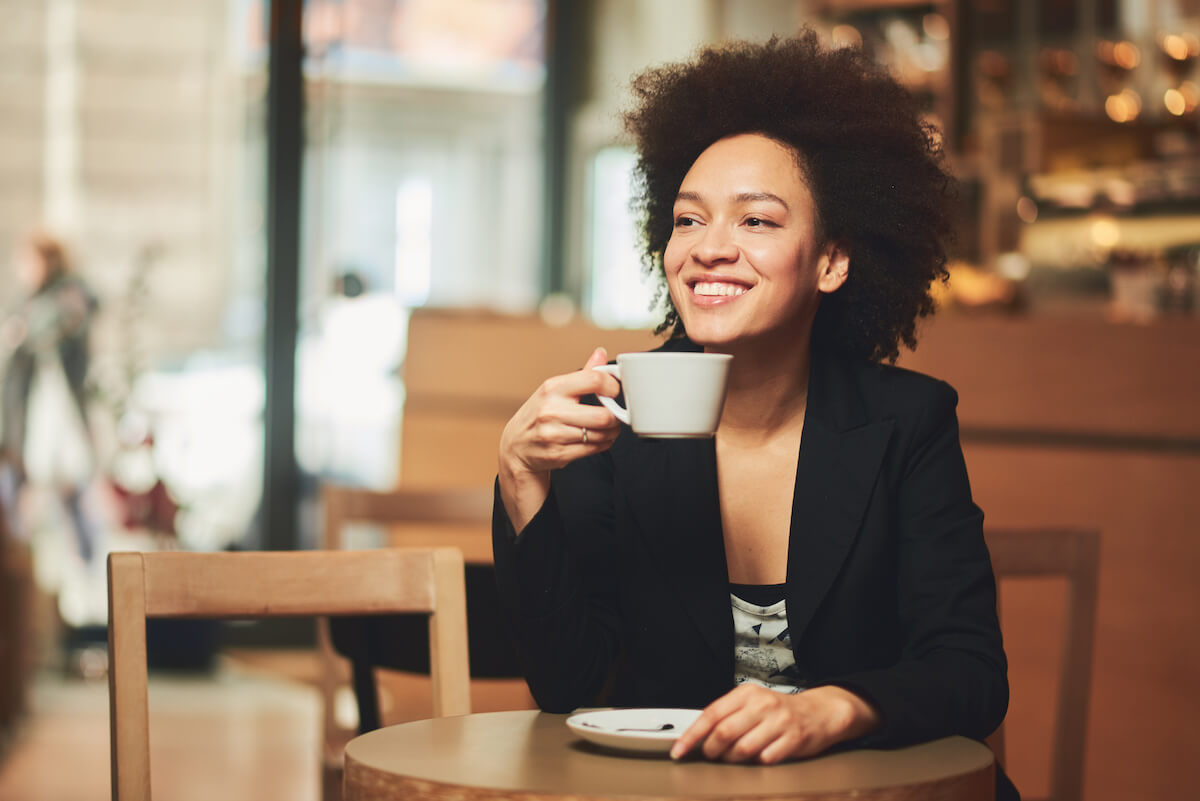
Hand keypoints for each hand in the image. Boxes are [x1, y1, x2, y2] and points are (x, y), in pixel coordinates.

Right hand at [498, 347, 621, 530]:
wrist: (516, 446)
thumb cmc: (538, 415)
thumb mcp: (554, 389)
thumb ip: (582, 374)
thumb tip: (600, 354)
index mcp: (553, 388)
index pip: (594, 380)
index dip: (612, 386)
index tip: (614, 390)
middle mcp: (552, 411)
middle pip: (602, 416)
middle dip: (616, 417)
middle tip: (615, 415)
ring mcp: (555, 434)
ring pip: (601, 434)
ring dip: (611, 432)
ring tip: (608, 427)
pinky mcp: (559, 454)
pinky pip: (594, 449)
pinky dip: (603, 444)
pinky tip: (599, 438)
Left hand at [669, 684, 880, 763]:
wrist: (819, 712)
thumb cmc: (778, 711)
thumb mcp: (752, 704)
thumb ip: (727, 716)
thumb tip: (697, 737)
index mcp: (746, 694)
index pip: (710, 715)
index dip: (692, 735)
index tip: (679, 750)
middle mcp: (762, 704)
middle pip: (724, 733)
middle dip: (711, 750)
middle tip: (710, 756)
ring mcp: (779, 721)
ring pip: (742, 749)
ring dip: (733, 760)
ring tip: (734, 758)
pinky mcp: (794, 739)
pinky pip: (766, 759)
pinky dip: (758, 763)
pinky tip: (760, 757)